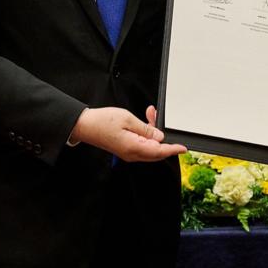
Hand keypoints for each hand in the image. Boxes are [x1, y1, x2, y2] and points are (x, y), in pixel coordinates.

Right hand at [70, 105, 186, 161]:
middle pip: (156, 151)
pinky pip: (142, 145)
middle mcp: (132, 154)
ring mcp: (129, 153)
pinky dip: (147, 134)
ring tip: (149, 113)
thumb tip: (159, 136)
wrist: (85, 125)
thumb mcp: (128, 120)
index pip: (159, 151)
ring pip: (150, 147)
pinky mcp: (126, 149)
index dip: (173, 149)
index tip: (183, 148)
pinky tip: (144, 121)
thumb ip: (146, 129)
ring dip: (153, 132)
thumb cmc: (102, 121)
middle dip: (163, 136)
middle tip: (157, 116)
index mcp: (134, 148)